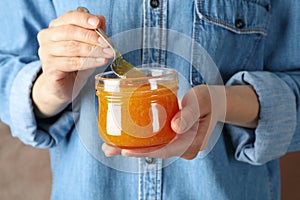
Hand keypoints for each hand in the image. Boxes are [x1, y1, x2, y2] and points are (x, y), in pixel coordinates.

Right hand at [33, 10, 113, 116]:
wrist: (62, 86)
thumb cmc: (75, 64)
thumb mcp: (87, 47)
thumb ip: (93, 33)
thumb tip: (101, 19)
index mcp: (55, 27)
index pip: (69, 17)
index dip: (84, 19)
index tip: (98, 23)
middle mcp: (47, 38)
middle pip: (70, 32)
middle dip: (91, 37)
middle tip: (107, 43)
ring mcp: (46, 53)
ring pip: (72, 48)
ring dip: (93, 50)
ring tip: (107, 53)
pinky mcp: (49, 68)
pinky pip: (71, 63)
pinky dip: (88, 62)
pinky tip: (100, 62)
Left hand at [102, 85, 258, 159]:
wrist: (214, 103)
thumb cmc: (207, 100)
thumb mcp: (200, 101)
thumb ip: (189, 114)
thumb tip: (175, 127)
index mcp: (193, 142)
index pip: (166, 150)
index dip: (145, 152)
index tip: (125, 150)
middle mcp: (184, 148)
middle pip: (155, 152)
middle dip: (131, 152)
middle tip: (107, 149)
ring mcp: (178, 145)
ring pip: (154, 149)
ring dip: (133, 147)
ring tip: (109, 145)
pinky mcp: (173, 140)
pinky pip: (156, 143)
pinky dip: (140, 141)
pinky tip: (125, 138)